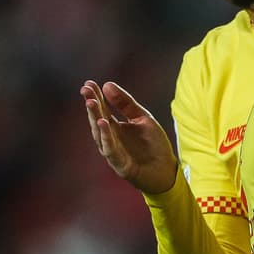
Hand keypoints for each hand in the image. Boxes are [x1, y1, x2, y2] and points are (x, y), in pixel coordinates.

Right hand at [82, 80, 178, 194]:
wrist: (166, 170)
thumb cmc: (154, 145)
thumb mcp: (143, 118)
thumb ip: (126, 103)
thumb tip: (107, 84)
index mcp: (115, 127)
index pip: (102, 109)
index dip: (95, 96)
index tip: (88, 83)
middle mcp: (110, 138)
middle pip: (98, 119)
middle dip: (92, 105)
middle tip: (86, 90)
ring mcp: (113, 151)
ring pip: (100, 134)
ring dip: (95, 118)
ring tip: (91, 102)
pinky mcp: (119, 164)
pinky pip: (110, 149)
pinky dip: (106, 137)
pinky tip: (103, 123)